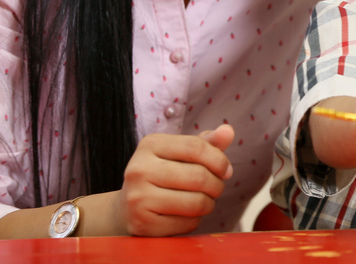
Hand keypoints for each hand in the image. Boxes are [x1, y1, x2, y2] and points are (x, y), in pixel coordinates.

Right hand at [117, 124, 234, 235]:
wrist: (128, 206)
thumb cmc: (163, 174)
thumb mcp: (180, 153)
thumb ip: (206, 143)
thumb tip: (228, 131)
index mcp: (150, 144)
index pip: (196, 147)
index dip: (219, 160)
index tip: (226, 170)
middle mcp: (139, 169)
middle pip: (199, 176)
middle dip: (217, 185)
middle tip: (216, 188)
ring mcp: (137, 198)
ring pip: (195, 202)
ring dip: (209, 204)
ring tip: (204, 201)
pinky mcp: (141, 224)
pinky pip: (186, 223)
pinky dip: (195, 221)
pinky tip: (187, 215)